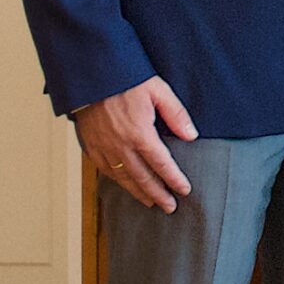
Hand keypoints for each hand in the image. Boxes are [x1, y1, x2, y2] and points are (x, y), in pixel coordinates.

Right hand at [74, 77, 196, 211]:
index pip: (161, 163)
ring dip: (138, 192)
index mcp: (139, 133)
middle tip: (170, 207)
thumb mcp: (158, 91)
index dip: (174, 179)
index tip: (185, 190)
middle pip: (142, 177)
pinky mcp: (91, 146)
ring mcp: (104, 148)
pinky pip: (105, 170)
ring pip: (123, 178)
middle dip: (158, 194)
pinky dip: (118, 181)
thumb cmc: (126, 80)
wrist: (92, 77)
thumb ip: (176, 114)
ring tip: (150, 202)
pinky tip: (126, 185)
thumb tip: (191, 136)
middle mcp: (120, 146)